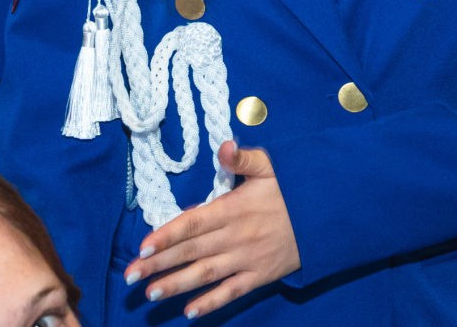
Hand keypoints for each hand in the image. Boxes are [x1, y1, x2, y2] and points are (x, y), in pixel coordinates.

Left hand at [124, 142, 300, 317]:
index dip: (166, 236)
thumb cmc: (293, 188)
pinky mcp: (260, 275)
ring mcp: (248, 259)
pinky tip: (189, 312)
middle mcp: (236, 236)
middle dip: (159, 264)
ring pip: (206, 274)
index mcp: (234, 208)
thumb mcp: (271, 166)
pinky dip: (211, 303)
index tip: (142, 247)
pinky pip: (232, 291)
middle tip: (130, 276)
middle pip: (191, 251)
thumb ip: (243, 158)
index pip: (193, 222)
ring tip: (150, 294)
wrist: (327, 216)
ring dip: (177, 285)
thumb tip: (224, 146)